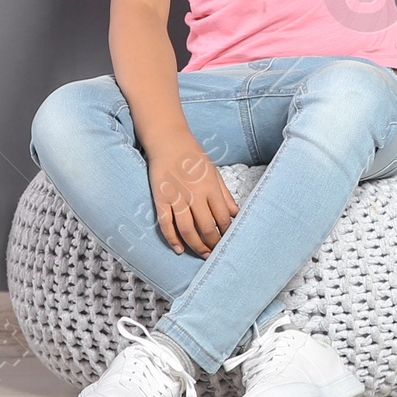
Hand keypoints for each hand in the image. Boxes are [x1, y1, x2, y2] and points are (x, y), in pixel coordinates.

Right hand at [145, 134, 238, 257]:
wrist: (168, 141)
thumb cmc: (193, 156)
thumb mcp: (213, 172)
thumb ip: (224, 194)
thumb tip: (236, 213)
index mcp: (210, 186)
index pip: (222, 216)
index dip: (226, 231)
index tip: (228, 240)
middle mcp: (194, 194)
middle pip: (206, 226)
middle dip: (212, 243)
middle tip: (216, 253)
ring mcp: (176, 197)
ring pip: (187, 229)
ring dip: (196, 245)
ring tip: (202, 254)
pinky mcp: (160, 199)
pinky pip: (166, 224)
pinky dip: (172, 239)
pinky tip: (179, 249)